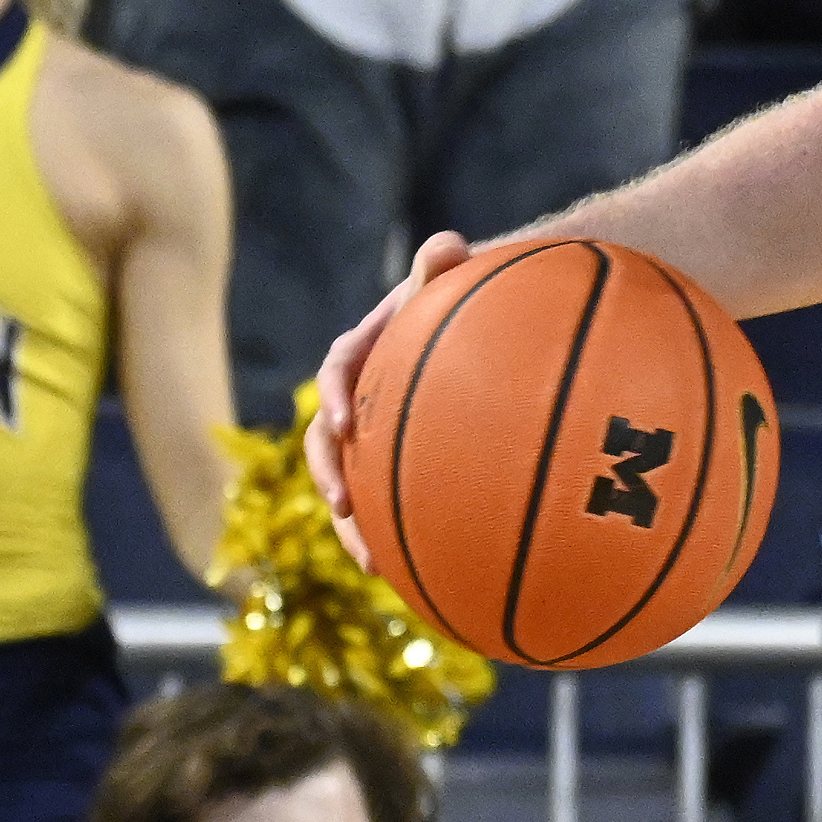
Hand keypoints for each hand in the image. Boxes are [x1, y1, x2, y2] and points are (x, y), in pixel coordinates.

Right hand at [307, 230, 470, 563]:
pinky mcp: (404, 461)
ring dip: (358, 526)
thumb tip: (447, 244)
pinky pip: (398, 499)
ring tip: (377, 565)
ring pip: (356, 480)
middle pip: (330, 439)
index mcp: (372, 347)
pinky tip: (429, 576)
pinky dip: (405, 534)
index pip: (340, 365)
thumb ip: (447, 267)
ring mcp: (382, 429)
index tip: (344, 422)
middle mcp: (366, 392)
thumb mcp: (458, 280)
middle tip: (345, 510)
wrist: (491, 321)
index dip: (336, 392)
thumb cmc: (472, 299)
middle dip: (331, 476)